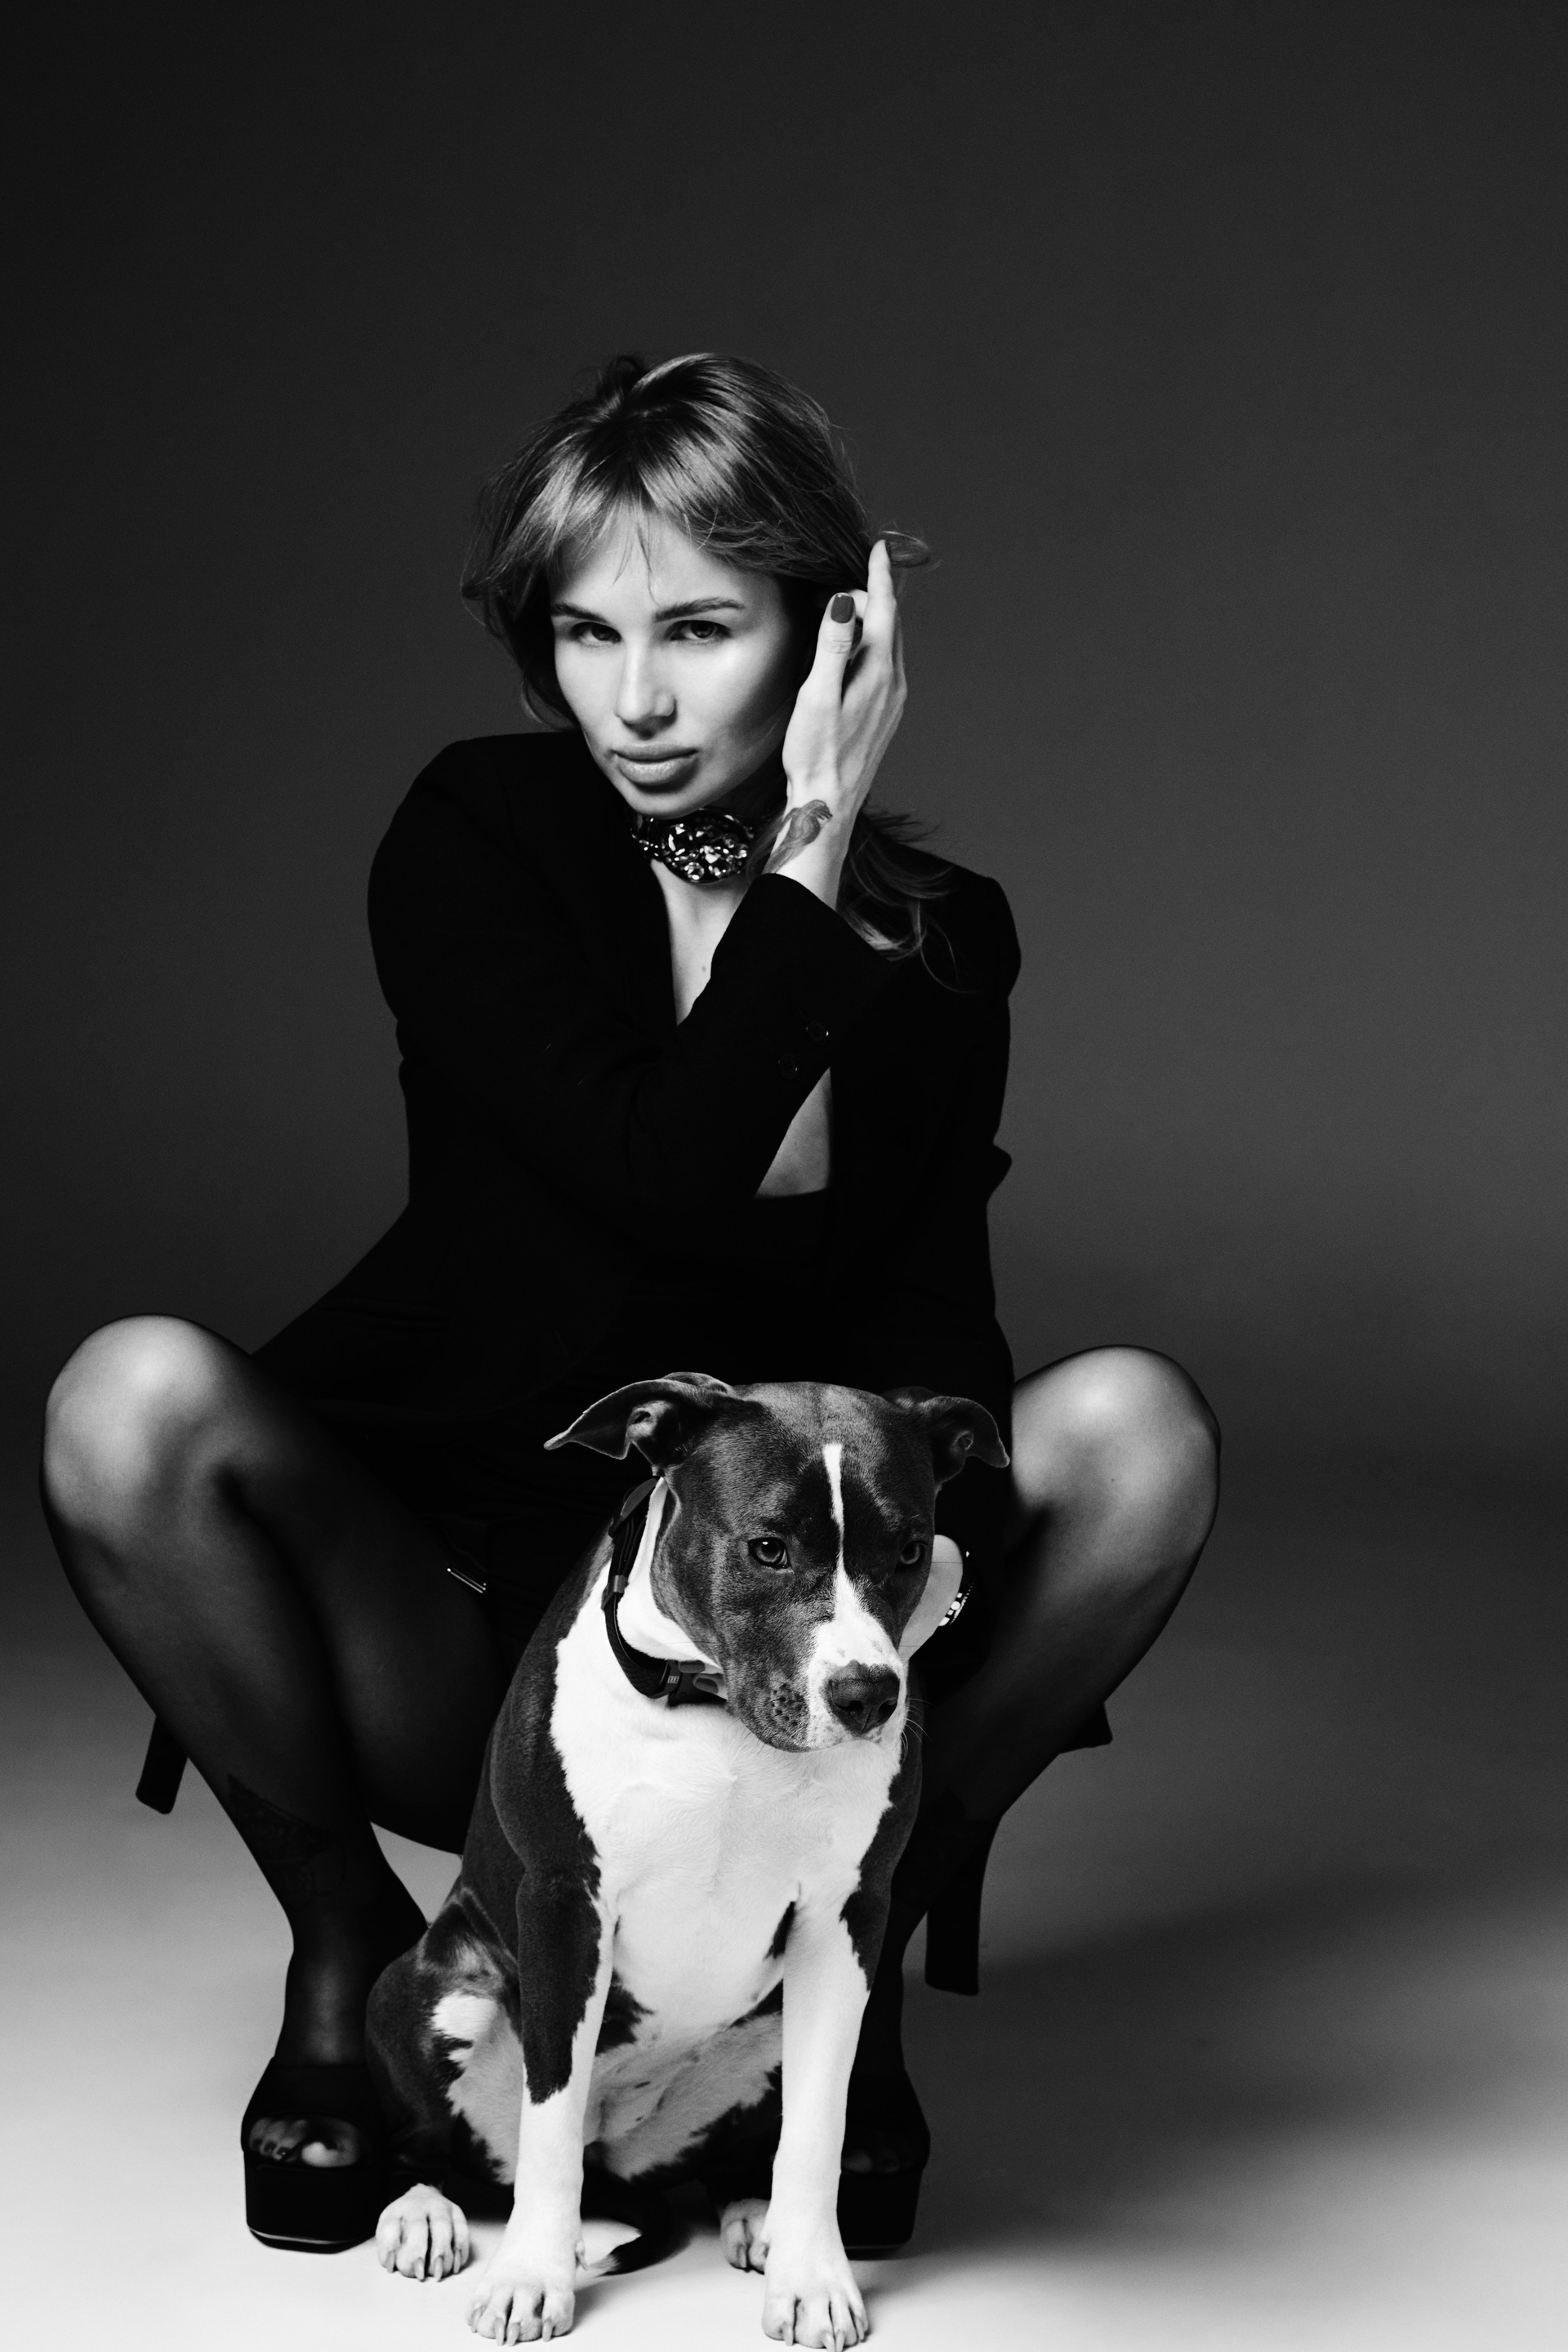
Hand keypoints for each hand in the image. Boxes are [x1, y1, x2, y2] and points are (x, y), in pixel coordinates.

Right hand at [770, 540, 906, 902]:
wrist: (829, 805)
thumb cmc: (816, 753)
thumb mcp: (817, 695)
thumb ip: (832, 646)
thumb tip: (847, 602)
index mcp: (879, 673)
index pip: (885, 610)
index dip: (879, 576)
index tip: (877, 548)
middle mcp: (894, 684)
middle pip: (890, 624)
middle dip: (875, 594)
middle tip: (853, 575)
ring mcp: (892, 701)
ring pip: (888, 645)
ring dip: (874, 620)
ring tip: (853, 605)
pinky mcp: (884, 716)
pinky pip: (885, 666)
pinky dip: (873, 645)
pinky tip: (855, 651)